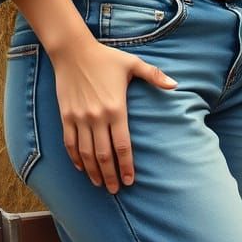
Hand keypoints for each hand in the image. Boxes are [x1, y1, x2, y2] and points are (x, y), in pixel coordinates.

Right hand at [49, 36, 177, 192]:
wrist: (74, 52)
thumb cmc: (106, 58)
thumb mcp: (133, 64)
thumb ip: (154, 75)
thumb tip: (176, 85)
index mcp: (116, 108)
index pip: (122, 145)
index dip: (126, 166)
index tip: (130, 180)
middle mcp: (97, 117)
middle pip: (104, 155)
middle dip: (110, 175)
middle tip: (116, 190)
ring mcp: (80, 118)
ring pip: (86, 154)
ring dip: (93, 171)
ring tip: (100, 183)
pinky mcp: (66, 116)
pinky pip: (70, 143)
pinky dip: (75, 158)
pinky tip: (81, 167)